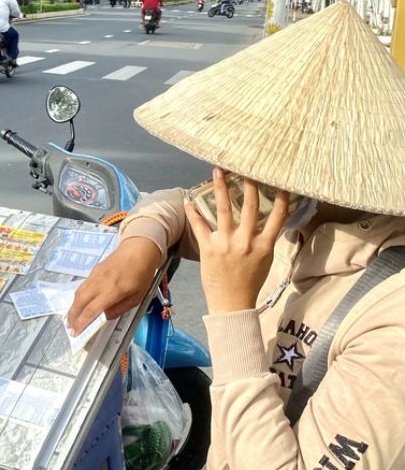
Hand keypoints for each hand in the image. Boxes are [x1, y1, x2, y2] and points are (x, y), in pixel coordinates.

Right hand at [66, 237, 162, 334]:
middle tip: (70, 328)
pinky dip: (78, 297)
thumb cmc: (141, 274)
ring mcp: (95, 276)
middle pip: (80, 301)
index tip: (77, 332)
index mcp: (113, 291)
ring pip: (78, 293)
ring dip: (73, 307)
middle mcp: (100, 283)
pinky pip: (82, 286)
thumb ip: (120, 308)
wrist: (138, 249)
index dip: (82, 322)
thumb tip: (105, 316)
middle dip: (73, 316)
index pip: (92, 309)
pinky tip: (79, 304)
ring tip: (72, 318)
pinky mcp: (93, 271)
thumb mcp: (137, 297)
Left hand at [184, 168, 287, 313]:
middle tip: (246, 165)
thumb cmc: (250, 281)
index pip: (278, 216)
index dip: (281, 196)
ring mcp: (226, 244)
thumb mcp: (264, 260)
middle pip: (251, 206)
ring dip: (220, 189)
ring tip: (217, 171)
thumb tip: (268, 220)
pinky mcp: (208, 249)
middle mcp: (247, 241)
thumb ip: (264, 239)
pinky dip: (193, 212)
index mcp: (264, 245)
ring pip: (224, 210)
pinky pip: (199, 226)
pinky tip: (188, 199)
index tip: (279, 179)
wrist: (232, 304)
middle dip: (249, 184)